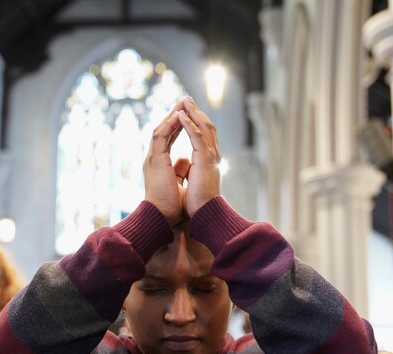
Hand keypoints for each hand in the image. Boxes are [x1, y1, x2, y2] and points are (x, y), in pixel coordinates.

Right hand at [143, 99, 189, 225]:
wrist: (161, 216)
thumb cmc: (170, 205)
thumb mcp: (177, 182)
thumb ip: (180, 169)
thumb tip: (187, 160)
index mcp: (160, 163)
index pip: (169, 138)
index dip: (178, 125)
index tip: (186, 115)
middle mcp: (154, 158)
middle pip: (164, 130)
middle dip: (174, 115)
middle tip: (184, 101)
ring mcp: (153, 157)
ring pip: (161, 128)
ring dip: (172, 115)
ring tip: (182, 103)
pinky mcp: (155, 159)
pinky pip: (161, 135)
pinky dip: (170, 124)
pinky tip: (178, 115)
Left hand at [177, 97, 220, 216]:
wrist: (204, 216)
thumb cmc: (198, 205)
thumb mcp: (191, 182)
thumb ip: (188, 170)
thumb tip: (183, 163)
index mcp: (207, 162)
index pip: (202, 136)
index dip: (194, 123)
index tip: (185, 112)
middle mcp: (211, 156)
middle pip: (206, 127)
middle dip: (195, 111)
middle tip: (186, 98)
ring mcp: (210, 157)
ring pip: (204, 127)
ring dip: (193, 112)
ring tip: (183, 100)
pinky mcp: (205, 161)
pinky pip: (197, 137)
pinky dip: (189, 124)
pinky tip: (181, 115)